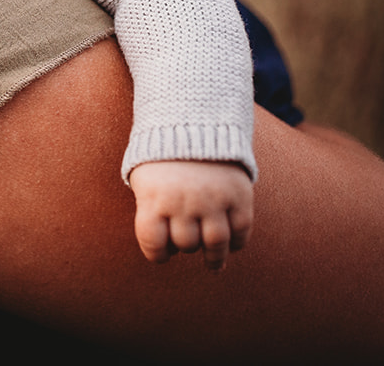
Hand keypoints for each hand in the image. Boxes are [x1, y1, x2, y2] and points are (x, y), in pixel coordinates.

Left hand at [129, 160, 253, 270]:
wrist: (193, 121)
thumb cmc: (162, 159)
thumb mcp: (143, 179)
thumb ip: (150, 211)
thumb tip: (164, 248)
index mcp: (153, 197)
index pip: (153, 243)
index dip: (157, 254)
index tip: (162, 253)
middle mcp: (183, 200)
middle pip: (186, 244)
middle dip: (186, 246)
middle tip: (188, 242)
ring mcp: (213, 198)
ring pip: (215, 244)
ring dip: (215, 258)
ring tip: (214, 262)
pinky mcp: (238, 195)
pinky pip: (241, 231)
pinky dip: (237, 242)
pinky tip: (231, 241)